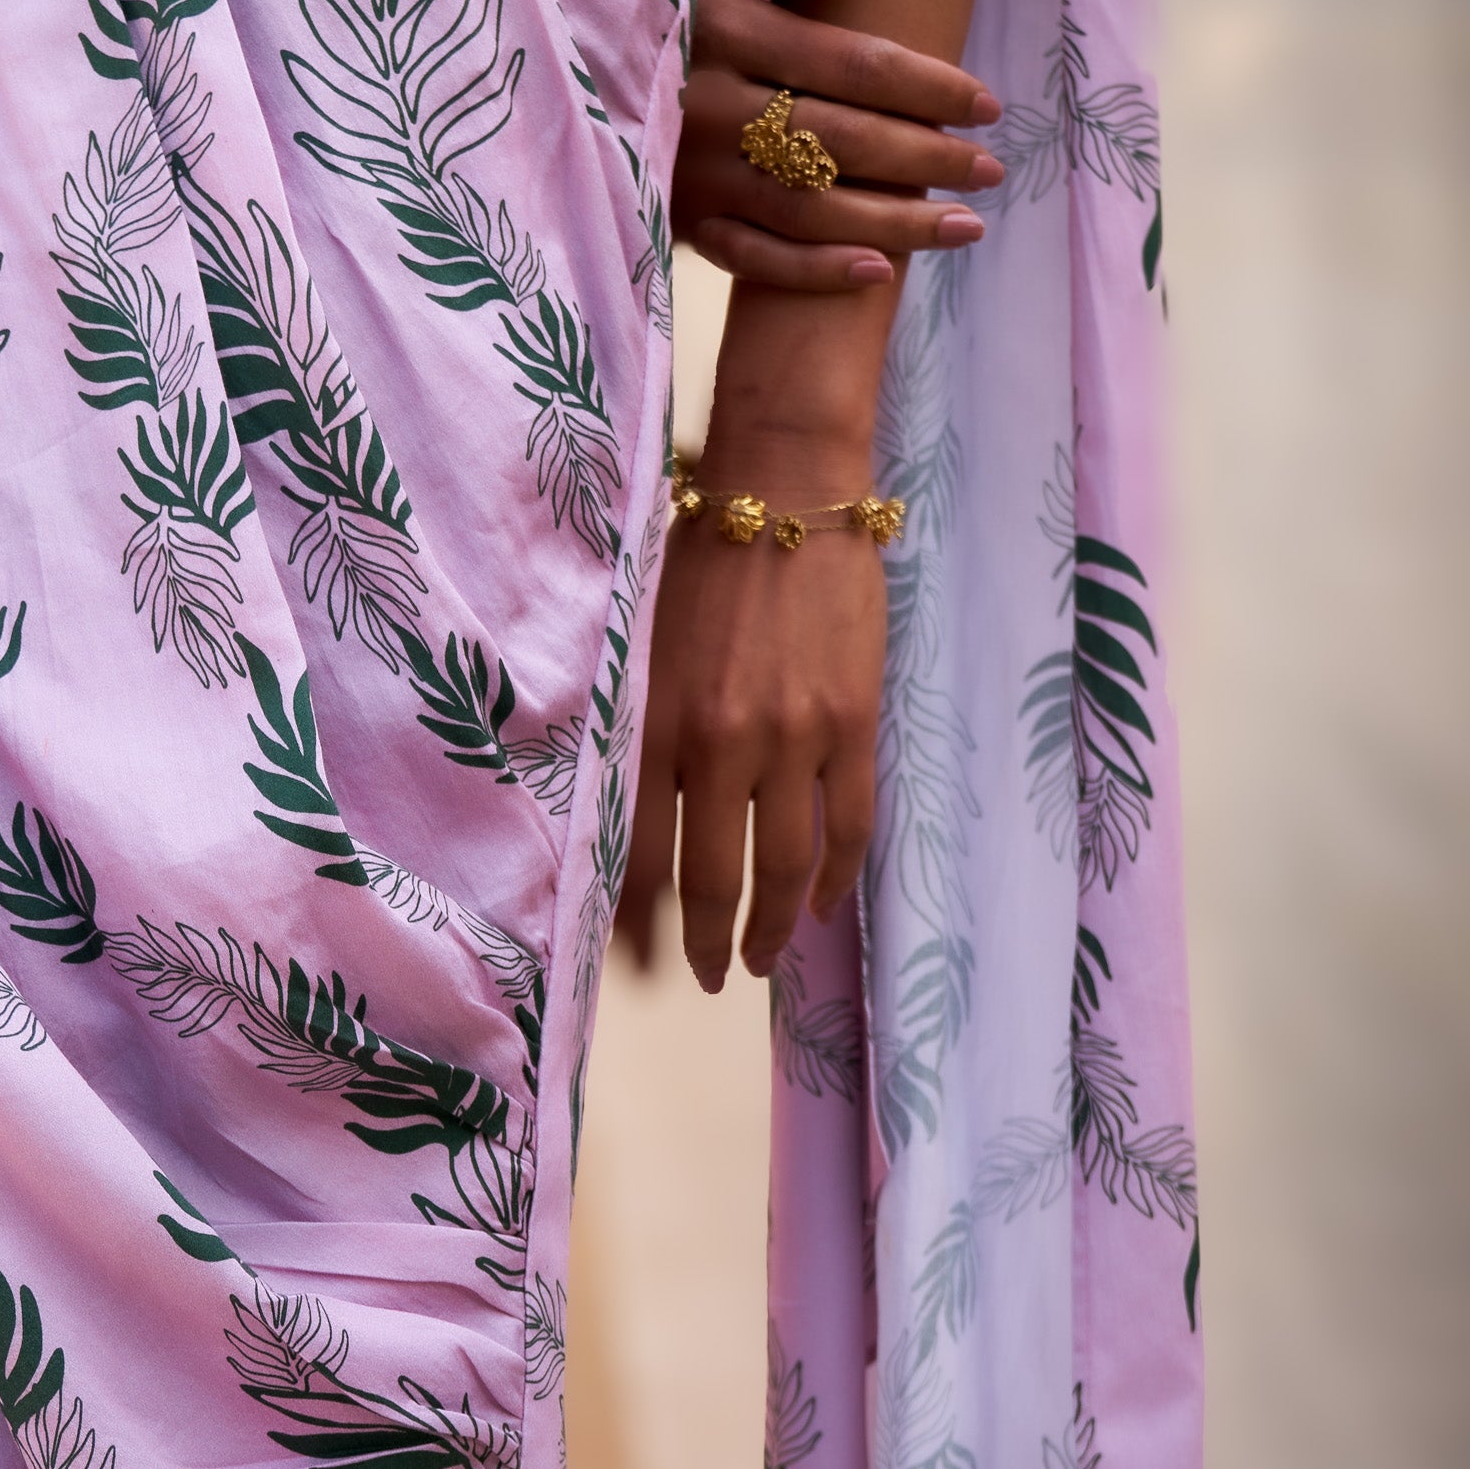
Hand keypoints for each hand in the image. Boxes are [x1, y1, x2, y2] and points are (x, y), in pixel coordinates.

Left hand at [619, 436, 884, 990]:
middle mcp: (720, 745)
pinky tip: (822, 908)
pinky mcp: (854, 723)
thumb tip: (615, 822)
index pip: (638, 859)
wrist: (783, 491)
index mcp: (653, 728)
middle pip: (712, 880)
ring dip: (771, 927)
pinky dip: (836, 881)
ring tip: (759, 958)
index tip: (637, 964)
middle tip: (703, 977)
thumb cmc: (693, 561)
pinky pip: (850, 826)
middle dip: (704, 944)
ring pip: (786, 867)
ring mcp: (794, 739)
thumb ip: (630, 733)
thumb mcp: (635, 650)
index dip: (638, 927)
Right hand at [673, 0, 1003, 292]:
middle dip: (927, 158)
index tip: (987, 103)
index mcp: (724, 31)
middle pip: (840, 140)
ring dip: (894, 223)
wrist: (567, 68)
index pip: (849, 62)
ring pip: (810, 207)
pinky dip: (816, 270)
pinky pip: (754, 258)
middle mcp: (709, 106)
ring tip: (965, 226)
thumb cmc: (659, 3)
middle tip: (991, 169)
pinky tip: (876, 272)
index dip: (925, 86)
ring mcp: (694, 173)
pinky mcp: (680, 220)